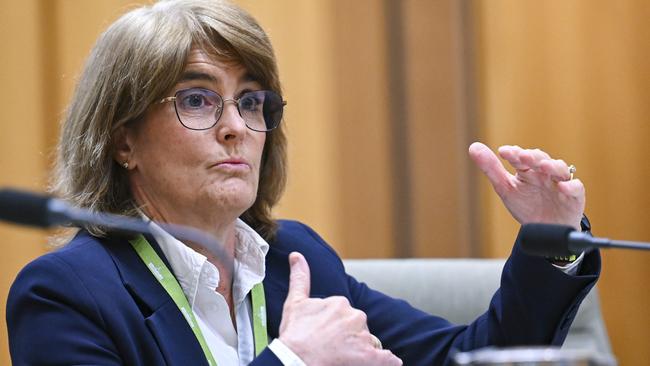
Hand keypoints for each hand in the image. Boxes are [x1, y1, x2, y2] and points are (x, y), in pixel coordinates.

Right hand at [278, 252, 401, 365]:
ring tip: (343, 359)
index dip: (335, 326)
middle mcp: (355, 316)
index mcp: (341, 302)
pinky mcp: (370, 357)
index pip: (345, 314)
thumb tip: (296, 255)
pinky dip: (387, 361)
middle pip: (358, 327)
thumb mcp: (295, 303)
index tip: (325, 335)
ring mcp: (363, 337)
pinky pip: (387, 358)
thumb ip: (300, 277)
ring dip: (360, 350)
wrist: (295, 360)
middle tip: (332, 348)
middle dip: (349, 337)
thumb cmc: (294, 335)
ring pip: (368, 342)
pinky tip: (386, 362)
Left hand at [469, 142, 584, 229]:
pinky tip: (564, 187)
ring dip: (553, 166)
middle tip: (523, 156)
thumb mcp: (506, 188)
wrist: (544, 231)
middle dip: (533, 157)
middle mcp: (545, 173)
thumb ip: (491, 168)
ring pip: (560, 170)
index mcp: (528, 170)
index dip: (514, 154)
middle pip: (541, 160)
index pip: (521, 157)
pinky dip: (572, 186)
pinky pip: (577, 188)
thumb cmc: (526, 206)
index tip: (504, 152)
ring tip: (543, 166)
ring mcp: (560, 183)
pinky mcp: (574, 197)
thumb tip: (473, 146)